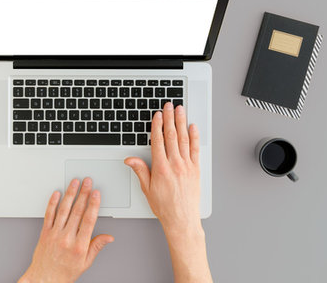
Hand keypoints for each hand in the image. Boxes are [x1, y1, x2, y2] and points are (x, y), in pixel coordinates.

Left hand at [18, 178, 113, 282]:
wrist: (44, 279)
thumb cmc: (64, 272)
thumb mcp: (85, 263)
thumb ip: (96, 246)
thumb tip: (108, 237)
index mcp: (79, 245)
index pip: (88, 220)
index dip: (93, 204)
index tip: (96, 193)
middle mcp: (66, 238)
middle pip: (77, 211)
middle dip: (84, 194)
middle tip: (88, 181)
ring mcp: (54, 234)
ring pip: (63, 209)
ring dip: (70, 194)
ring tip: (74, 182)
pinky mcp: (44, 232)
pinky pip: (49, 214)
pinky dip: (52, 202)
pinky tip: (57, 193)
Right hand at [124, 102, 212, 282]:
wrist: (182, 219)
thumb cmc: (164, 207)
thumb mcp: (146, 189)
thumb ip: (140, 170)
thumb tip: (130, 159)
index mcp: (161, 168)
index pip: (158, 141)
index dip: (157, 126)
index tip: (157, 115)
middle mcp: (175, 164)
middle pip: (171, 136)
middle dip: (170, 118)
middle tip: (169, 106)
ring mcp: (187, 166)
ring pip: (183, 139)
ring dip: (181, 122)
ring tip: (181, 110)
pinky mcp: (196, 170)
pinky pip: (195, 149)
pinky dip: (194, 137)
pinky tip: (193, 127)